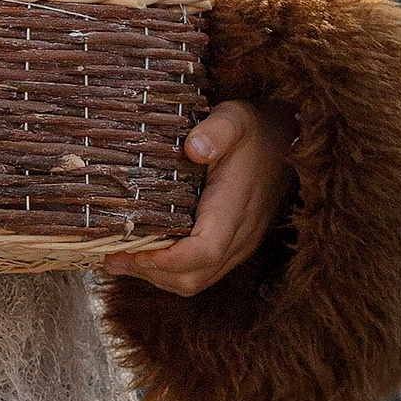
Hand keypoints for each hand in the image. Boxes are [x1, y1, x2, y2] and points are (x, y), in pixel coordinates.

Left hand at [111, 97, 296, 295]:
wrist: (288, 142)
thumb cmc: (255, 130)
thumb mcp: (235, 118)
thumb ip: (216, 130)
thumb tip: (193, 148)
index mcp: (234, 208)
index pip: (203, 252)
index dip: (165, 261)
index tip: (130, 251)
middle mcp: (240, 236)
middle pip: (193, 277)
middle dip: (150, 274)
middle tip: (112, 258)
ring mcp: (239, 246)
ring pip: (196, 282)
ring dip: (157, 277)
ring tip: (122, 260)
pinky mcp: (235, 247)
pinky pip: (202, 273)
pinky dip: (171, 272)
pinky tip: (149, 254)